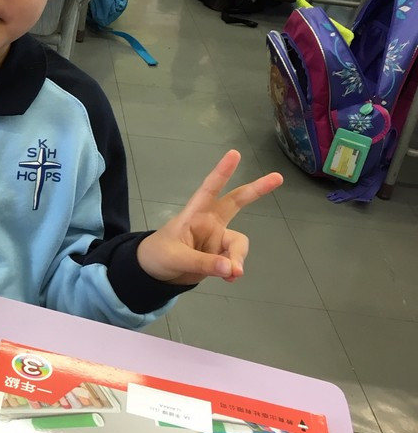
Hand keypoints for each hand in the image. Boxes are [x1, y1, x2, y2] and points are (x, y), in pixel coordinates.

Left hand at [135, 151, 282, 285]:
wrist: (155, 274)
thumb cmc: (158, 256)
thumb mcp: (176, 259)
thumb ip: (204, 263)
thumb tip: (233, 268)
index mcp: (194, 214)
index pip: (209, 189)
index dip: (221, 172)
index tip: (234, 154)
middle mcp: (209, 222)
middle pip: (236, 202)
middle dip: (256, 190)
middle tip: (278, 177)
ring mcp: (216, 238)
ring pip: (239, 243)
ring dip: (237, 258)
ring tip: (231, 274)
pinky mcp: (220, 254)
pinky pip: (235, 260)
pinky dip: (234, 270)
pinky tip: (228, 279)